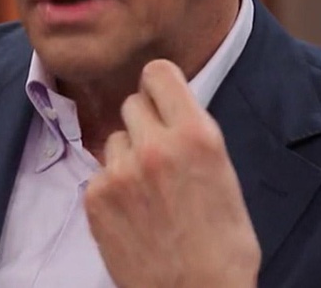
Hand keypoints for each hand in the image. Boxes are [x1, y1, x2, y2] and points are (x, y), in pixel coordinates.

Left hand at [85, 59, 261, 287]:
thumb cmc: (223, 247)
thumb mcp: (223, 175)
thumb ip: (194, 137)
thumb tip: (172, 113)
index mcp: (197, 135)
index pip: (159, 73)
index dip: (159, 86)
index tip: (161, 98)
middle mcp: (156, 146)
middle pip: (132, 103)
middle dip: (144, 122)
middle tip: (158, 153)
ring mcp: (121, 172)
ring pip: (114, 139)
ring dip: (127, 156)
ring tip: (148, 192)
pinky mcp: (96, 197)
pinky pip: (99, 173)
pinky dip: (112, 188)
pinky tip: (133, 214)